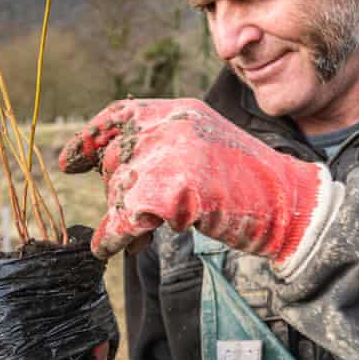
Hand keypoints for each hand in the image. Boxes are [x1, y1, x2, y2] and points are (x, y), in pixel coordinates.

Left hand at [59, 99, 339, 275]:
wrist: (290, 204)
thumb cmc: (248, 185)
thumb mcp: (203, 150)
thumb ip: (162, 152)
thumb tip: (117, 179)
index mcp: (178, 111)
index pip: (118, 114)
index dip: (89, 138)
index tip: (68, 163)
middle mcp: (171, 125)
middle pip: (117, 158)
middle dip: (116, 192)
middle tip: (126, 219)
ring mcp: (170, 155)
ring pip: (118, 190)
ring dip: (119, 218)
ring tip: (135, 239)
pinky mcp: (171, 191)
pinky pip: (123, 218)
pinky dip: (115, 237)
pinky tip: (114, 248)